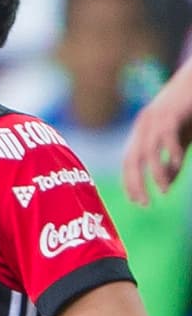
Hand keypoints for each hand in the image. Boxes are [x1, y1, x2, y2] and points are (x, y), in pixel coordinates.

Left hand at [122, 64, 191, 202]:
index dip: (130, 182)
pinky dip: (171, 151)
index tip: (136, 202)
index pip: (129, 160)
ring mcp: (155, 118)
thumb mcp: (181, 141)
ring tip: (163, 190)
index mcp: (143, 131)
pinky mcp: (171, 112)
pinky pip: (166, 135)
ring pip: (148, 150)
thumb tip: (165, 185)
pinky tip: (177, 163)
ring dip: (155, 173)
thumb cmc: (189, 112)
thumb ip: (172, 161)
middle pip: (132, 158)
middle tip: (144, 203)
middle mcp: (144, 125)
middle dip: (135, 182)